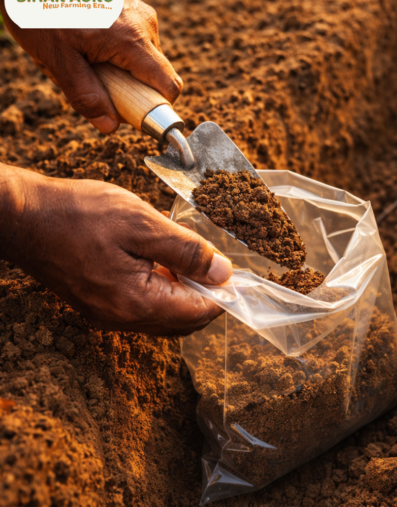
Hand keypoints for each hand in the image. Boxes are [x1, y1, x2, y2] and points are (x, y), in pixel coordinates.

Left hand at [0, 0, 180, 132]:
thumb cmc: (40, 9)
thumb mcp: (55, 59)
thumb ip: (85, 95)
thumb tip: (111, 126)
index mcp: (132, 41)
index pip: (169, 86)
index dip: (156, 107)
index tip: (131, 112)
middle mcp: (144, 25)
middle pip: (153, 74)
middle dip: (125, 85)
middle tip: (89, 77)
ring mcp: (139, 12)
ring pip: (140, 57)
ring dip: (117, 66)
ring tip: (81, 52)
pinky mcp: (130, 5)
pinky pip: (131, 39)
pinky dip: (112, 48)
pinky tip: (84, 37)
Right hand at [1, 167, 231, 335]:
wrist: (21, 216)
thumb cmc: (78, 214)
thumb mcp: (143, 224)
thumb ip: (187, 251)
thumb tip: (224, 273)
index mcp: (137, 303)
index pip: (199, 313)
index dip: (224, 293)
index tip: (236, 271)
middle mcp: (122, 319)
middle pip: (184, 321)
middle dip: (207, 295)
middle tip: (215, 262)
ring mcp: (107, 315)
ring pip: (164, 315)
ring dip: (184, 292)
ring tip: (187, 256)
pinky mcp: (98, 304)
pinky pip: (143, 307)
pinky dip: (161, 289)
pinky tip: (160, 260)